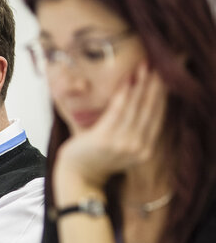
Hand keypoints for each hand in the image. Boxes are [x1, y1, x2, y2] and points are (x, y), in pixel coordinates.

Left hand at [54, 64, 166, 200]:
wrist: (78, 176)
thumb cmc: (96, 158)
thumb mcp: (121, 147)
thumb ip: (133, 131)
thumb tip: (139, 105)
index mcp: (145, 150)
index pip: (157, 117)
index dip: (161, 96)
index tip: (163, 78)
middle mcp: (138, 147)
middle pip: (150, 110)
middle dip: (154, 86)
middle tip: (157, 66)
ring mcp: (122, 143)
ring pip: (136, 108)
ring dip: (140, 85)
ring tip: (143, 68)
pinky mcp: (105, 138)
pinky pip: (117, 111)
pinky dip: (123, 95)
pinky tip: (127, 81)